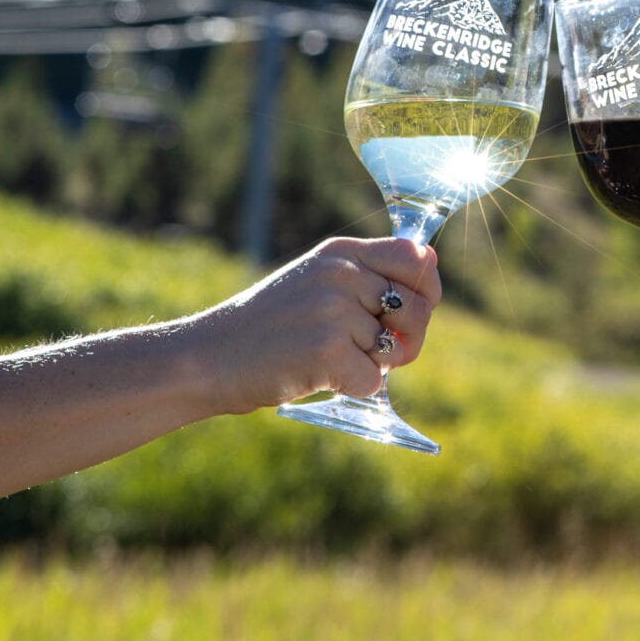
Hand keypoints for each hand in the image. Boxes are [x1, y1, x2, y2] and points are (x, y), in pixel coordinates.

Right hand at [192, 236, 441, 413]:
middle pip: (417, 309)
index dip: (427, 290)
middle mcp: (341, 273)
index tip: (413, 311)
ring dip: (370, 364)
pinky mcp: (328, 350)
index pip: (417, 257)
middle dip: (408, 339)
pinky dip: (352, 388)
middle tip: (374, 351)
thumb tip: (432, 263)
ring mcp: (334, 310)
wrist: (207, 358)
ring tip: (326, 359)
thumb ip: (369, 275)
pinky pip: (373, 380)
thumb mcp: (315, 282)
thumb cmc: (267, 328)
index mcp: (341, 252)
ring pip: (394, 350)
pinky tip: (318, 377)